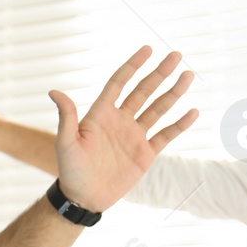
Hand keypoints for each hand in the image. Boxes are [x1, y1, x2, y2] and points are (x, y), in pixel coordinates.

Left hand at [48, 47, 197, 211]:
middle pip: (143, 91)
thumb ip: (66, 117)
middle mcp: (120, 120)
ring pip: (158, 109)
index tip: (147, 49)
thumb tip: (54, 91)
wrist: (84, 197)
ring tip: (187, 75)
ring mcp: (134, 136)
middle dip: (159, 73)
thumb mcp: (66, 142)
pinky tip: (193, 111)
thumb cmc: (70, 169)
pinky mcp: (145, 153)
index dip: (132, 66)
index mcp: (101, 114)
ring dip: (173, 92)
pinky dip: (179, 124)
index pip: (119, 83)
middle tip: (176, 55)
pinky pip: (166, 135)